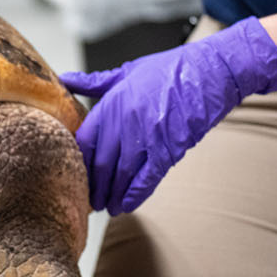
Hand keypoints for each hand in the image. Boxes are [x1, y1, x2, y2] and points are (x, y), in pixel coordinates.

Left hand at [59, 17, 276, 214]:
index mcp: (113, 103)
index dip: (80, 162)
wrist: (210, 72)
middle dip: (94, 186)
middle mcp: (126, 122)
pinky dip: (135, 195)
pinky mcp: (169, 149)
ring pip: (122, 175)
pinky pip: (147, 179)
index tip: (76, 174)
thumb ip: (95, 81)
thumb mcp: (128, 70)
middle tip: (90, 199)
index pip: (86, 141)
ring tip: (107, 207)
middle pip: (102, 163)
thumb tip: (66, 79)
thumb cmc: (170, 69)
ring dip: (112, 195)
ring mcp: (148, 138)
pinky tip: (127, 205)